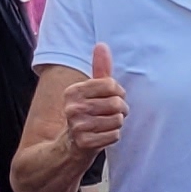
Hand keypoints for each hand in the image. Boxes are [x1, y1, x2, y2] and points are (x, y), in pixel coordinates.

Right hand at [60, 43, 126, 159]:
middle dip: (120, 110)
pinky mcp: (85, 143)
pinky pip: (114, 135)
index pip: (111, 84)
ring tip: (106, 124)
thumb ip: (99, 69)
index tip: (112, 98)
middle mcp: (72, 107)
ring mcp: (77, 126)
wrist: (70, 146)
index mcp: (73, 91)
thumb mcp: (91, 91)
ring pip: (117, 120)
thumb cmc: (87, 114)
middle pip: (116, 103)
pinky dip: (113, 136)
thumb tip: (101, 45)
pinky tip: (102, 136)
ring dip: (117, 123)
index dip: (119, 92)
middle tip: (111, 114)